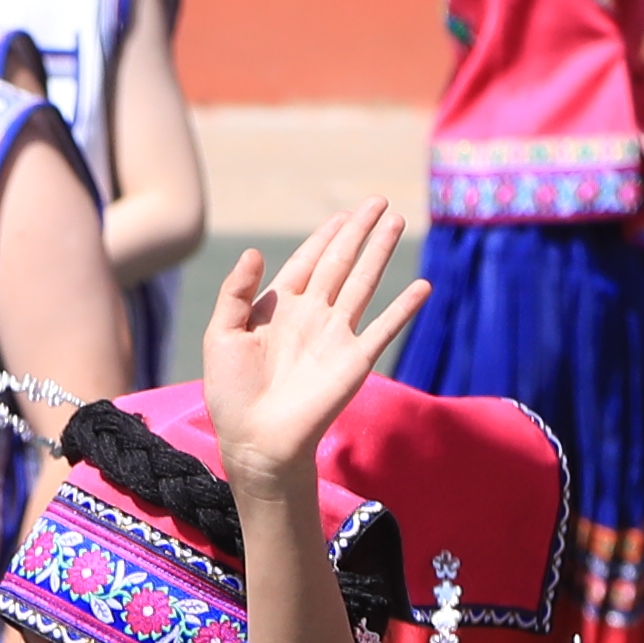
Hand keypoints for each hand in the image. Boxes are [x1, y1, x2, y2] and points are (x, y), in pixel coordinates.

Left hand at [199, 194, 425, 486]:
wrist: (255, 441)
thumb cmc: (232, 394)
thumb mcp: (221, 336)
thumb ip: (236, 292)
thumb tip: (255, 251)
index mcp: (280, 307)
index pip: (308, 260)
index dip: (325, 236)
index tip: (343, 214)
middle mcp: (312, 315)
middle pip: (341, 262)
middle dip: (359, 231)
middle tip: (378, 201)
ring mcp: (336, 336)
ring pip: (363, 283)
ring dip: (381, 252)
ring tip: (398, 222)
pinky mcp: (354, 360)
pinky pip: (384, 328)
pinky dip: (403, 308)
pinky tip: (422, 287)